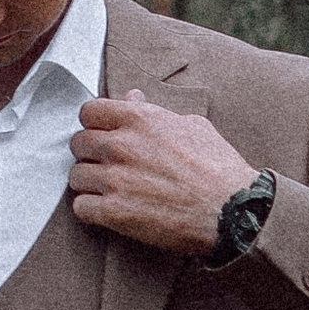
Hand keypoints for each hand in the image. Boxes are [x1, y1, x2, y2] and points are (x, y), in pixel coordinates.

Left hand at [68, 91, 257, 253]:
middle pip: (78, 143)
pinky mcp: (114, 212)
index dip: (94, 124)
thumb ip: (154, 112)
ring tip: (109, 191)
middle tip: (107, 166)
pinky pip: (80, 207)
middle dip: (90, 154)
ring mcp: (115, 179)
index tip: (102, 135)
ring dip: (89, 184)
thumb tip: (132, 97)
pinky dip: (91, 211)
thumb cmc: (218, 168)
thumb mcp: (192, 126)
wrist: (233, 210)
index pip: (89, 111)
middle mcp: (121, 145)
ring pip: (76, 176)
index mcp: (139, 119)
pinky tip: (107, 211)